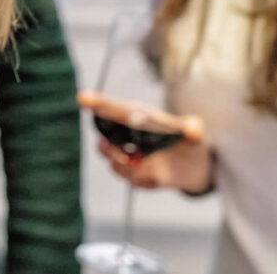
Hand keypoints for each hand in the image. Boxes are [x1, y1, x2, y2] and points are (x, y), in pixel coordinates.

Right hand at [79, 90, 213, 193]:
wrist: (194, 165)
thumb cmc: (189, 139)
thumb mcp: (195, 132)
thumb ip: (193, 129)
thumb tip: (193, 129)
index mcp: (138, 117)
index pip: (113, 108)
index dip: (96, 102)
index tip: (82, 98)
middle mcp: (128, 135)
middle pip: (105, 133)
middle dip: (104, 139)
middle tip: (107, 144)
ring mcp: (129, 156)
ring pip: (112, 159)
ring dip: (116, 160)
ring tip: (126, 160)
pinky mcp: (136, 174)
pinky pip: (130, 177)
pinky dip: (135, 176)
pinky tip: (151, 174)